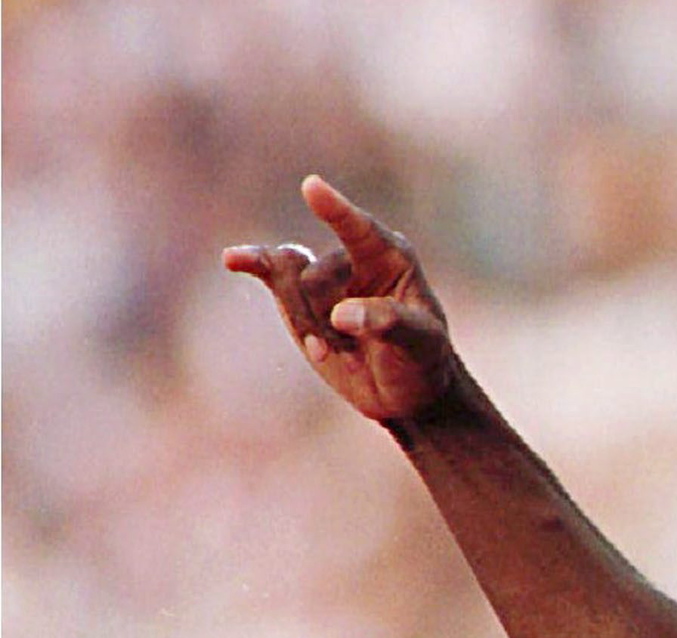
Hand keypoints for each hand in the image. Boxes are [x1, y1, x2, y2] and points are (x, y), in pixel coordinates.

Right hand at [223, 176, 455, 422]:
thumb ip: (387, 322)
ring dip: (307, 326)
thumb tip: (342, 314)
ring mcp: (324, 274)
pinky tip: (232, 259)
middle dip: (328, 323)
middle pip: (315, 278)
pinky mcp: (299, 294)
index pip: (360, 230)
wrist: (403, 389)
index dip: (335, 211)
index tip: (312, 187)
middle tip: (358, 355)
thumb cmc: (422, 359)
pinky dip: (253, 263)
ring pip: (289, 283)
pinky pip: (271, 270)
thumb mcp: (421, 343)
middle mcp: (354, 257)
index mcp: (391, 257)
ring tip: (332, 354)